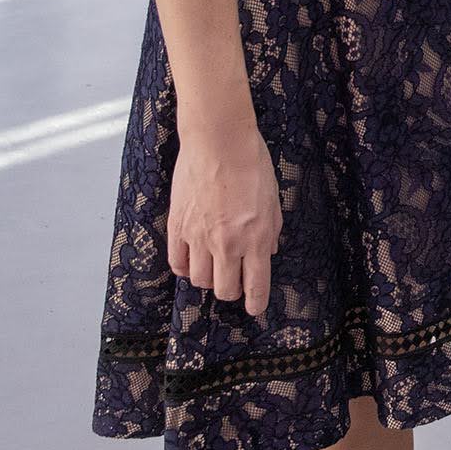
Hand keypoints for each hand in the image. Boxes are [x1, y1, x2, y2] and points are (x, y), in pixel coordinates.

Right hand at [167, 124, 282, 317]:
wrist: (219, 141)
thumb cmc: (252, 165)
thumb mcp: (273, 200)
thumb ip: (272, 231)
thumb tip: (269, 253)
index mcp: (257, 238)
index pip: (255, 287)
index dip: (255, 304)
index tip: (254, 308)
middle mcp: (228, 244)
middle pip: (225, 290)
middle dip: (232, 290)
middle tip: (234, 280)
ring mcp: (200, 237)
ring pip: (199, 280)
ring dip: (208, 278)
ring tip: (213, 265)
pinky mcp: (178, 227)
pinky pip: (177, 262)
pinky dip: (185, 267)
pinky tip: (192, 260)